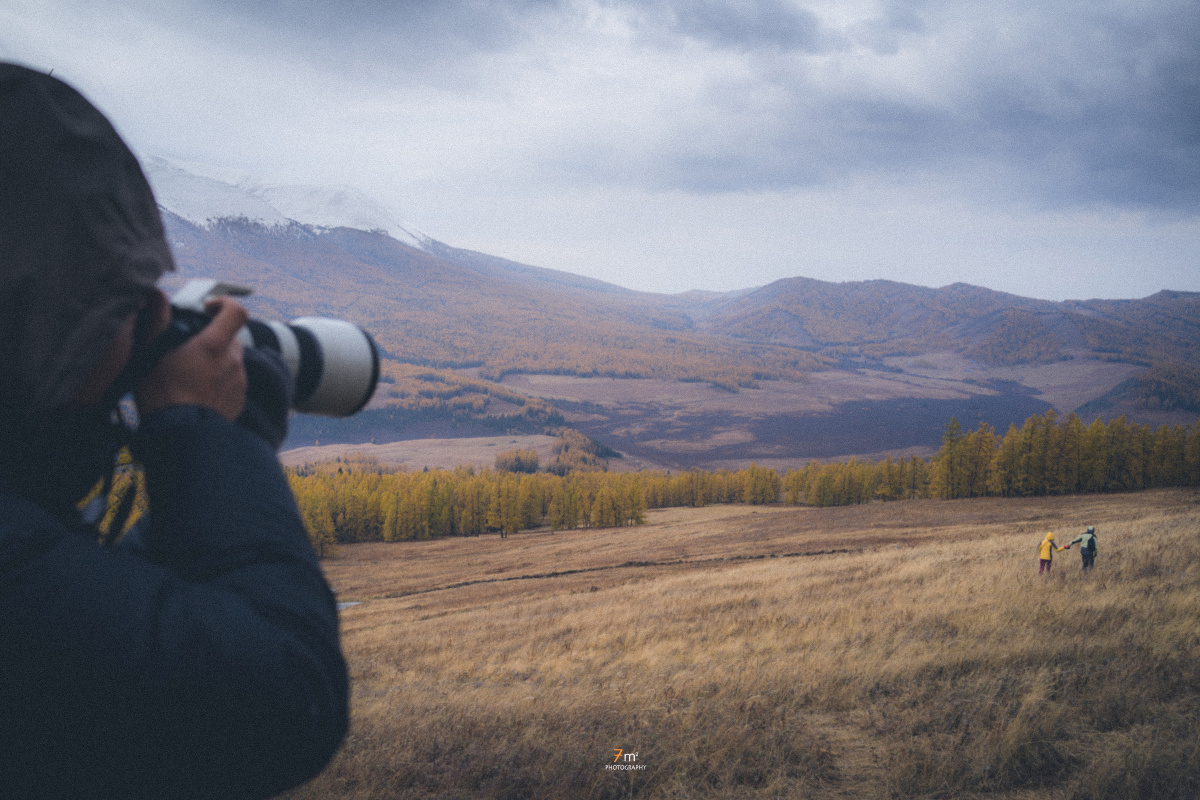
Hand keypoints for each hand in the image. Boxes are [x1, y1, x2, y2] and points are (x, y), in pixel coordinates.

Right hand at [136, 297, 248, 421]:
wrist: (180, 437)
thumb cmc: (162, 396)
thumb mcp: (151, 355)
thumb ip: (157, 322)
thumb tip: (157, 296)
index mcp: (214, 346)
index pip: (236, 312)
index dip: (225, 304)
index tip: (208, 309)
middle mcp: (232, 361)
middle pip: (231, 337)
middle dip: (214, 337)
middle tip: (190, 347)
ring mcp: (239, 382)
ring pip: (232, 360)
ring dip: (216, 360)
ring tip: (191, 373)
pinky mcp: (239, 400)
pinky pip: (233, 381)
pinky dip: (220, 380)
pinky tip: (199, 391)